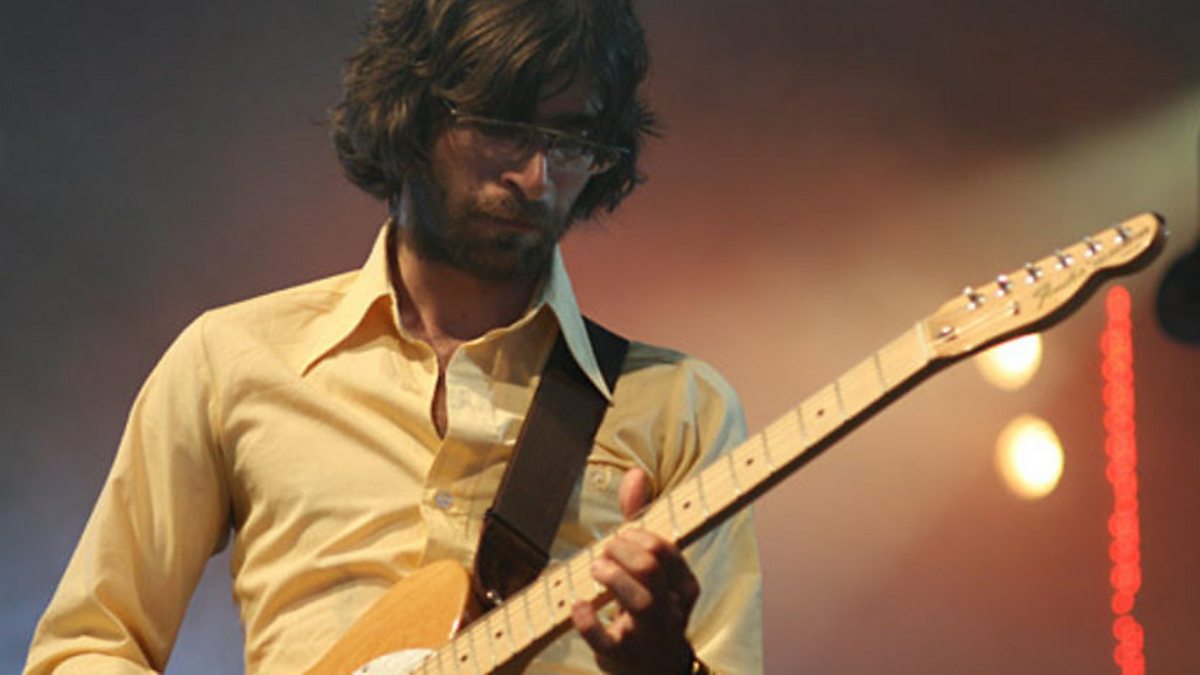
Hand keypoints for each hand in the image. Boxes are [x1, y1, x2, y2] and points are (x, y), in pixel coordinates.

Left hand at [570, 468, 698, 673]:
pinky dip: (586, 619)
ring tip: (596, 569)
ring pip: (636, 599)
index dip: (638, 536)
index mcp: (684, 586)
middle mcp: (671, 610)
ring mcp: (647, 635)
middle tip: (605, 552)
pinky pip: (604, 639)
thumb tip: (635, 472)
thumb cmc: (650, 605)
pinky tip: (578, 604)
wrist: (655, 670)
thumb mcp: (652, 566)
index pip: (665, 549)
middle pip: (650, 568)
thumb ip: (641, 519)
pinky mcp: (621, 656)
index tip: (622, 536)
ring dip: (609, 575)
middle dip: (620, 551)